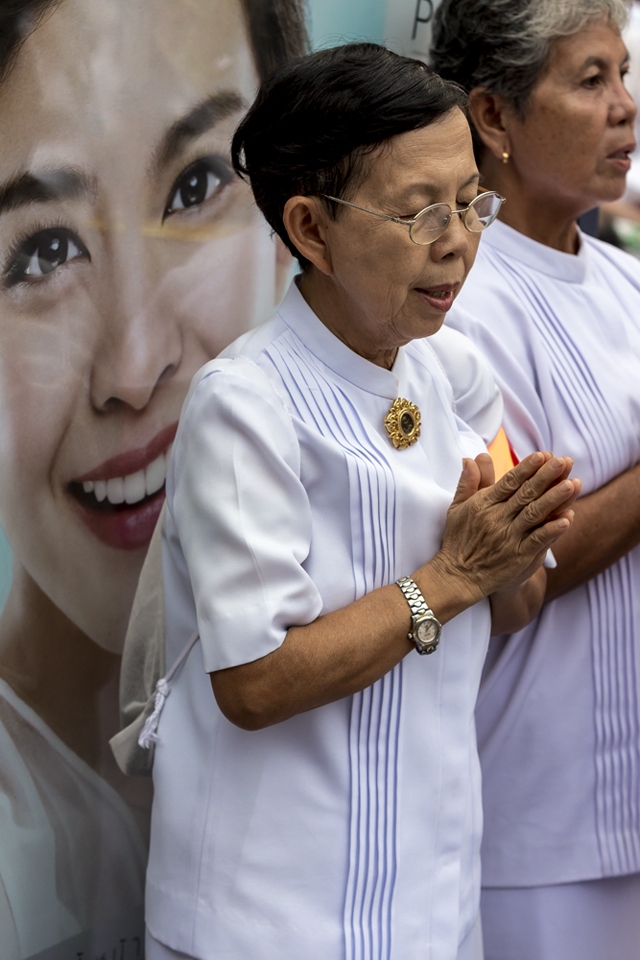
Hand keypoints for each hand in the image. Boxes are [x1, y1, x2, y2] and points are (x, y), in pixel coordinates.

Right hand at [431, 451, 580, 605]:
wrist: (456, 577)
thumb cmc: (458, 540)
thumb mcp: (457, 508)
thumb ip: (468, 482)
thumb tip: (472, 457)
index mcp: (483, 504)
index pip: (509, 482)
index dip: (527, 468)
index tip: (542, 455)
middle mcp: (496, 519)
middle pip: (525, 494)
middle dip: (546, 476)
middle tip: (563, 461)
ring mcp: (508, 538)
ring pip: (534, 514)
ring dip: (554, 499)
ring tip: (572, 484)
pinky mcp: (517, 557)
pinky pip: (537, 541)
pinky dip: (552, 530)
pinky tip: (568, 520)